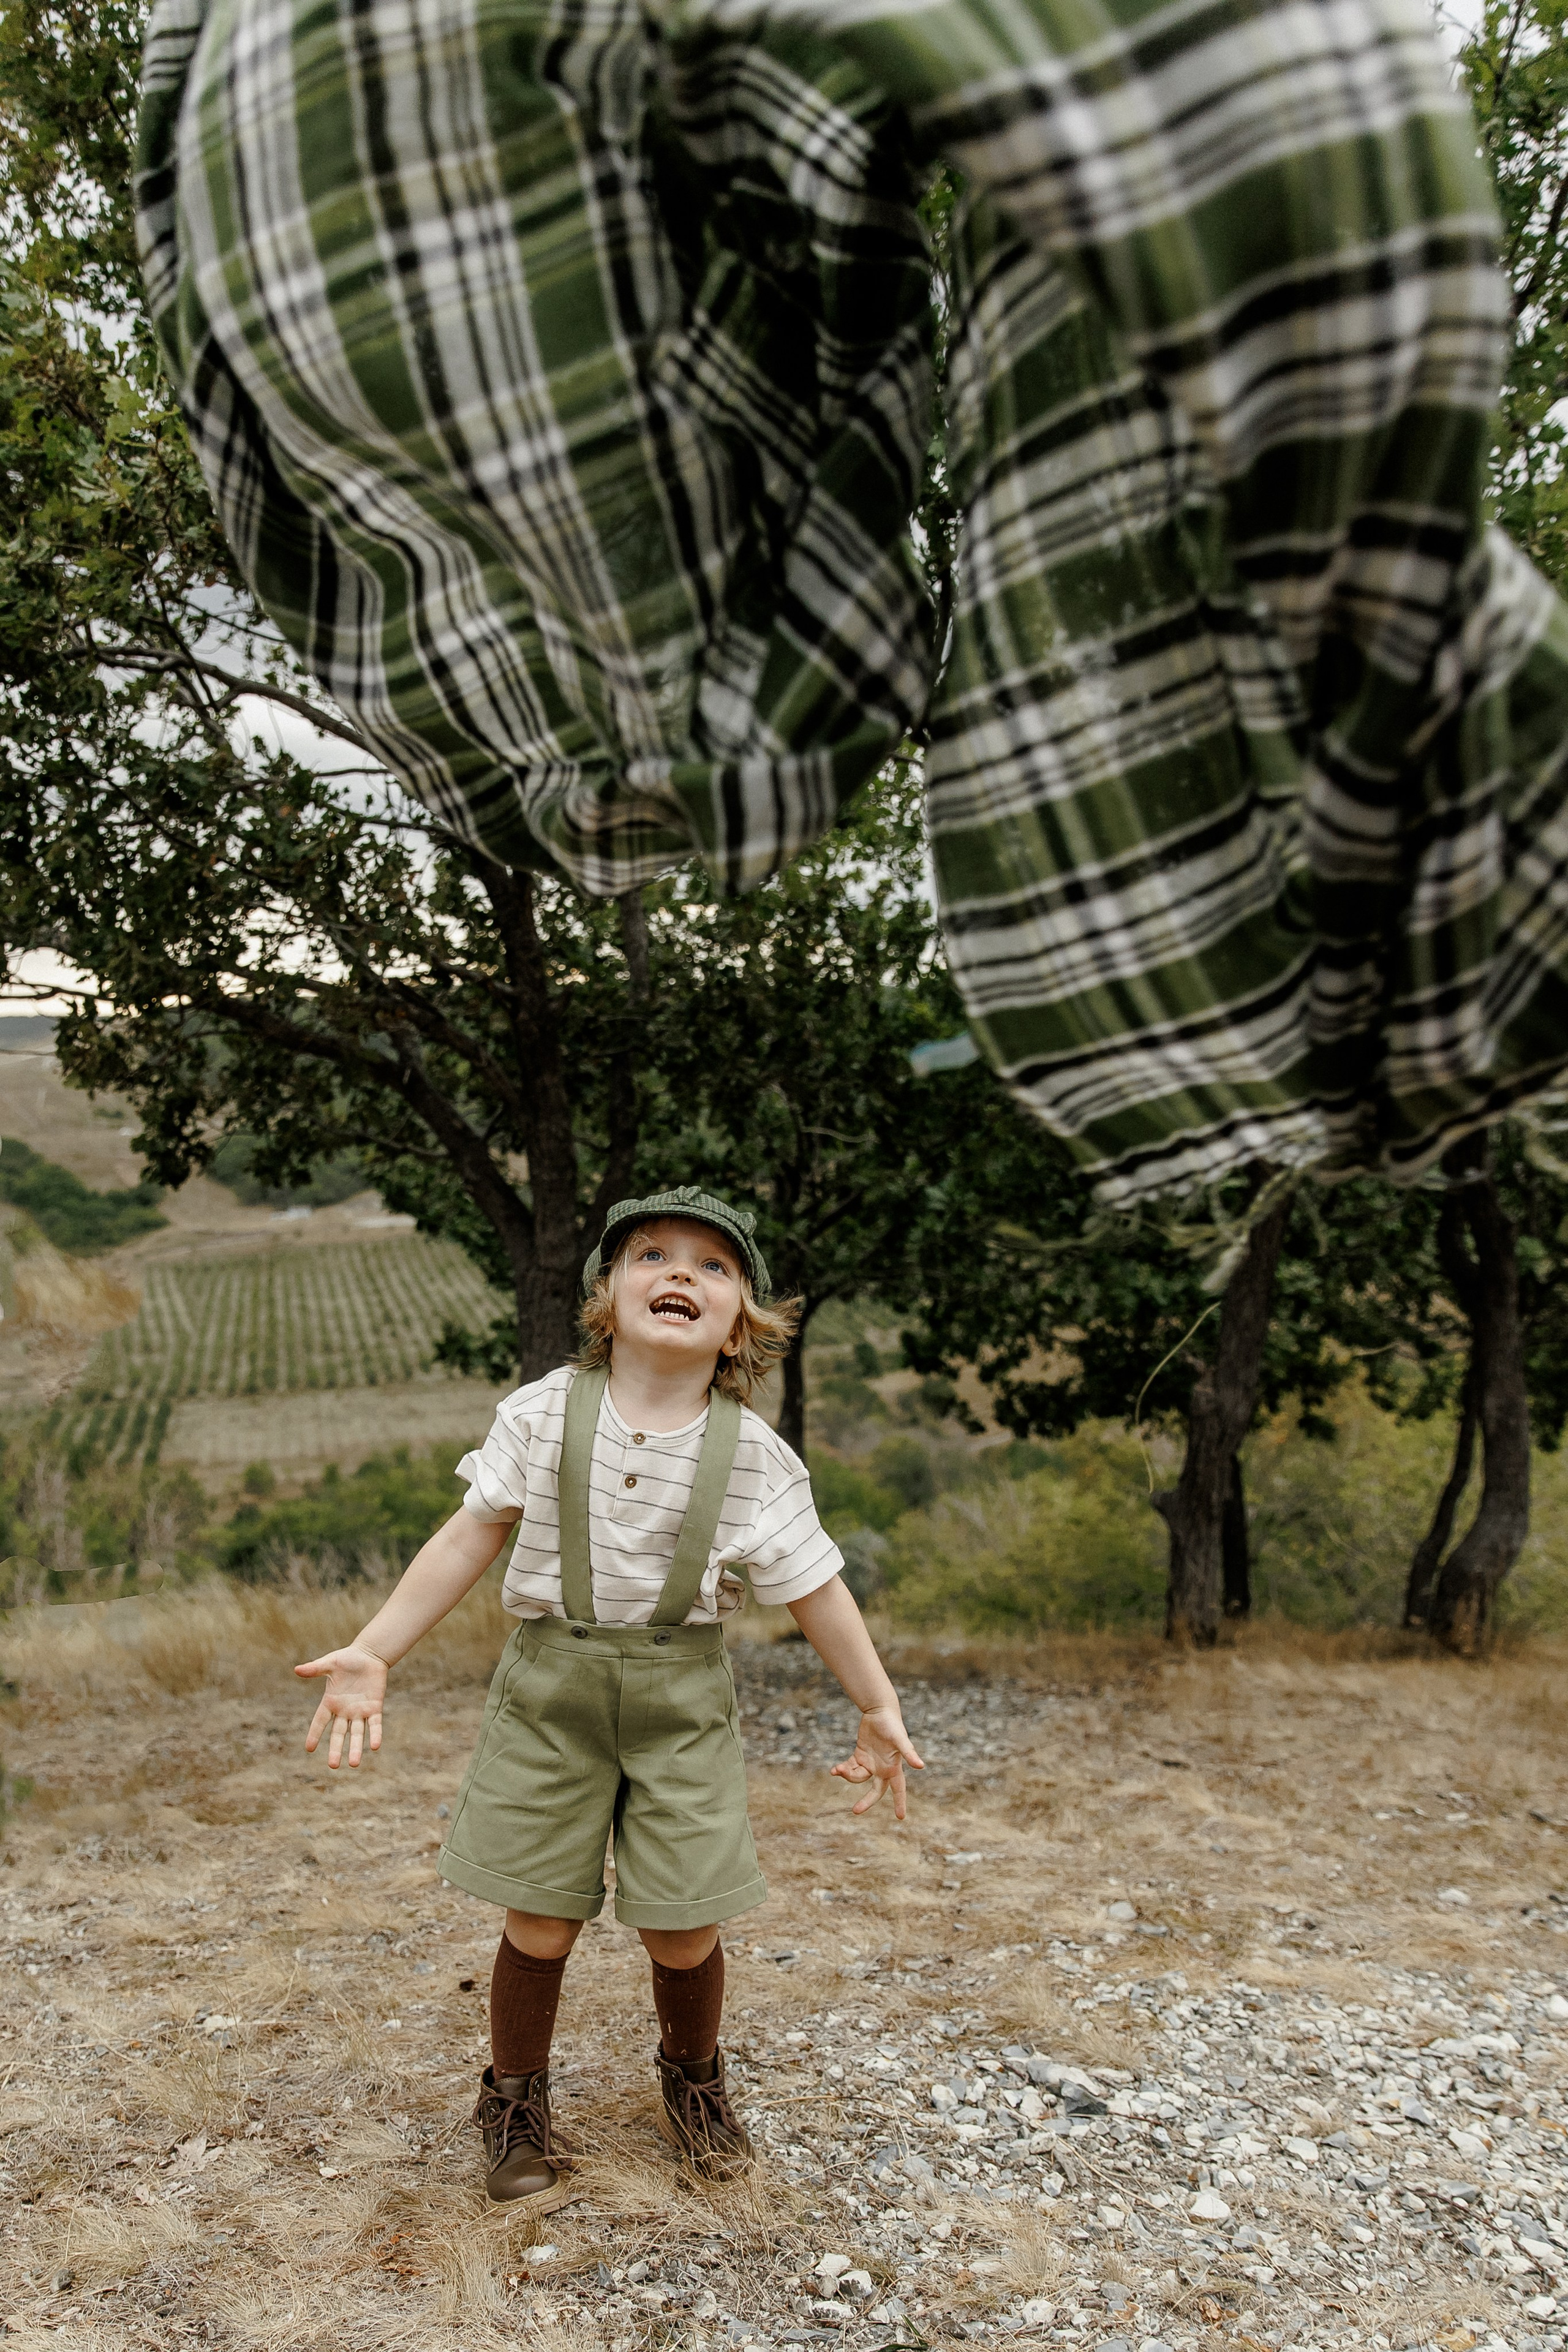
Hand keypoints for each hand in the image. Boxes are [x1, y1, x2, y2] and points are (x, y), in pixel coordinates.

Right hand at [296, 1644, 388, 1768]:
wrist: (370, 1655)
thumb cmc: (348, 1659)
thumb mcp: (330, 1663)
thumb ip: (315, 1669)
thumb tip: (297, 1670)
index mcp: (330, 1702)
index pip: (320, 1721)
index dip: (314, 1734)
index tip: (309, 1748)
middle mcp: (344, 1711)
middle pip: (338, 1734)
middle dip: (335, 1749)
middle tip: (333, 1766)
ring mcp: (360, 1711)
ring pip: (357, 1733)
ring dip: (355, 1748)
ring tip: (353, 1764)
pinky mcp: (375, 1708)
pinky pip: (375, 1724)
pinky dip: (375, 1734)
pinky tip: (375, 1746)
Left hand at [831, 1703, 923, 1819]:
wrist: (879, 1710)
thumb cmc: (892, 1724)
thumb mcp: (900, 1738)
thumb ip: (909, 1752)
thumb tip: (921, 1766)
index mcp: (894, 1767)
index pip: (898, 1789)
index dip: (899, 1802)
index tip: (900, 1817)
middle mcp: (882, 1768)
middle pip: (875, 1791)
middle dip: (866, 1802)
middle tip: (856, 1811)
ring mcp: (870, 1762)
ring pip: (858, 1778)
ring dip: (848, 1776)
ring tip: (839, 1769)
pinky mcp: (859, 1755)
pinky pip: (850, 1767)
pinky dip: (842, 1770)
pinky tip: (834, 1770)